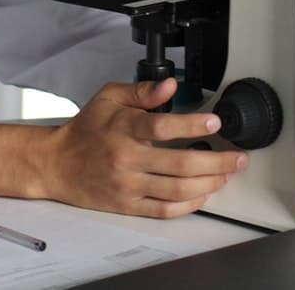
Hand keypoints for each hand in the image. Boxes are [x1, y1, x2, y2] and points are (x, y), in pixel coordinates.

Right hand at [39, 78, 247, 217]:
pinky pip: (165, 210)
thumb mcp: (108, 98)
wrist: (57, 164)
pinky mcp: (128, 205)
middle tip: (237, 157)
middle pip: (180, 164)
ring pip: (178, 189)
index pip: (162, 127)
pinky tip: (203, 194)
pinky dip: (189, 204)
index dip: (192, 124)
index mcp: (123, 128)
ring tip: (226, 175)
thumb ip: (142, 91)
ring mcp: (128, 185)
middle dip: (217, 161)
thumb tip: (170, 86)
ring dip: (210, 183)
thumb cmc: (84, 130)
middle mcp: (127, 158)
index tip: (215, 122)